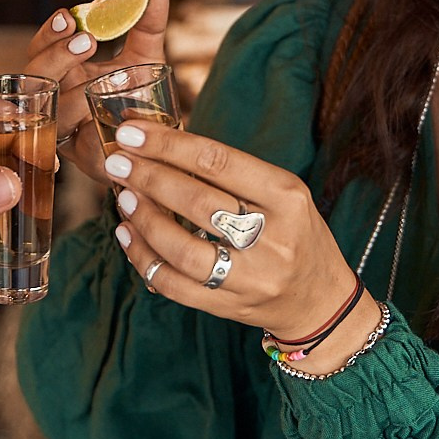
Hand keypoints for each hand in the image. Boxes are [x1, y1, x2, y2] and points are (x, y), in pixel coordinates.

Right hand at [24, 0, 172, 181]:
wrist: (158, 147)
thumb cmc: (142, 98)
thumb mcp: (146, 58)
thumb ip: (148, 26)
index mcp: (64, 74)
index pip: (40, 50)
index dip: (48, 34)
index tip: (68, 16)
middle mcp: (55, 102)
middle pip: (33, 80)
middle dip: (54, 58)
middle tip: (86, 40)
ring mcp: (65, 133)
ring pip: (47, 116)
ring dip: (68, 98)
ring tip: (96, 81)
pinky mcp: (80, 162)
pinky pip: (70, 152)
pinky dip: (81, 139)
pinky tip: (93, 127)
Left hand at [102, 120, 355, 340]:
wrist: (321, 301)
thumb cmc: (294, 234)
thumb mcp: (281, 194)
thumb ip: (231, 173)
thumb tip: (162, 145)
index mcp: (286, 197)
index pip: (218, 162)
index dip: (168, 145)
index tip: (132, 132)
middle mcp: (273, 237)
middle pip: (197, 201)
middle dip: (149, 177)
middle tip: (118, 162)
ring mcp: (252, 277)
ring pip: (183, 249)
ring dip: (145, 220)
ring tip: (124, 198)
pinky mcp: (231, 306)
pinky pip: (176, 286)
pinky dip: (145, 259)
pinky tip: (128, 236)